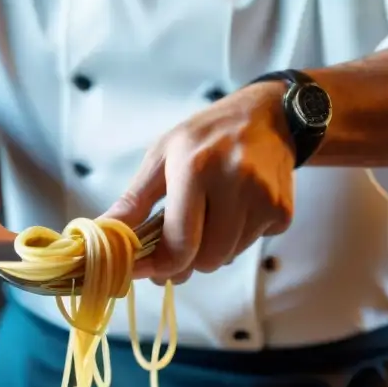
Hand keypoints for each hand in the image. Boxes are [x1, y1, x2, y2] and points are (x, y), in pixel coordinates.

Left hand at [104, 83, 295, 283]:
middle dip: (187, 259)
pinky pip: (251, 246)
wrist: (270, 117)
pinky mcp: (283, 211)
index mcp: (196, 169)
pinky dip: (237, 238)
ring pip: (228, 257)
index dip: (159, 266)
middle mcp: (235, 183)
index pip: (179, 244)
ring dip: (212, 248)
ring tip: (209, 215)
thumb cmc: (206, 136)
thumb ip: (134, 200)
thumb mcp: (162, 156)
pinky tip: (235, 209)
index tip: (144, 269)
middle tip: (176, 242)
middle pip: (206, 260)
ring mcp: (264, 199)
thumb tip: (104, 234)